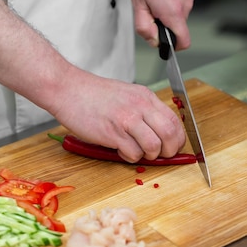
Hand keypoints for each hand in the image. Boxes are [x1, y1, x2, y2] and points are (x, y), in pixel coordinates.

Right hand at [49, 69, 186, 162]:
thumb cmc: (93, 95)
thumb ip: (143, 111)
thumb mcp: (126, 95)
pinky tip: (121, 150)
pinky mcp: (112, 133)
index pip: (175, 121)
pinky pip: (133, 153)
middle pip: (170, 134)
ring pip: (154, 146)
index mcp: (146, 97)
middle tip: (160, 156)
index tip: (172, 147)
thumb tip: (158, 133)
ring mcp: (127, 120)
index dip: (178, 139)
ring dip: (149, 156)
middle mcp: (140, 107)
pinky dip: (130, 157)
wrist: (68, 89)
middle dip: (169, 151)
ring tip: (137, 152)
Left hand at [127, 0, 193, 49]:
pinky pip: (180, 6)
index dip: (173, 47)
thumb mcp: (137, 5)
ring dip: (166, 15)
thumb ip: (144, 28)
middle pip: (178, 29)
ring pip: (178, 18)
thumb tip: (153, 41)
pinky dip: (170, 5)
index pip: (183, 41)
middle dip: (164, 26)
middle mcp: (185, 5)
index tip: (165, 44)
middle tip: (150, 13)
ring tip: (154, 1)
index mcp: (173, 12)